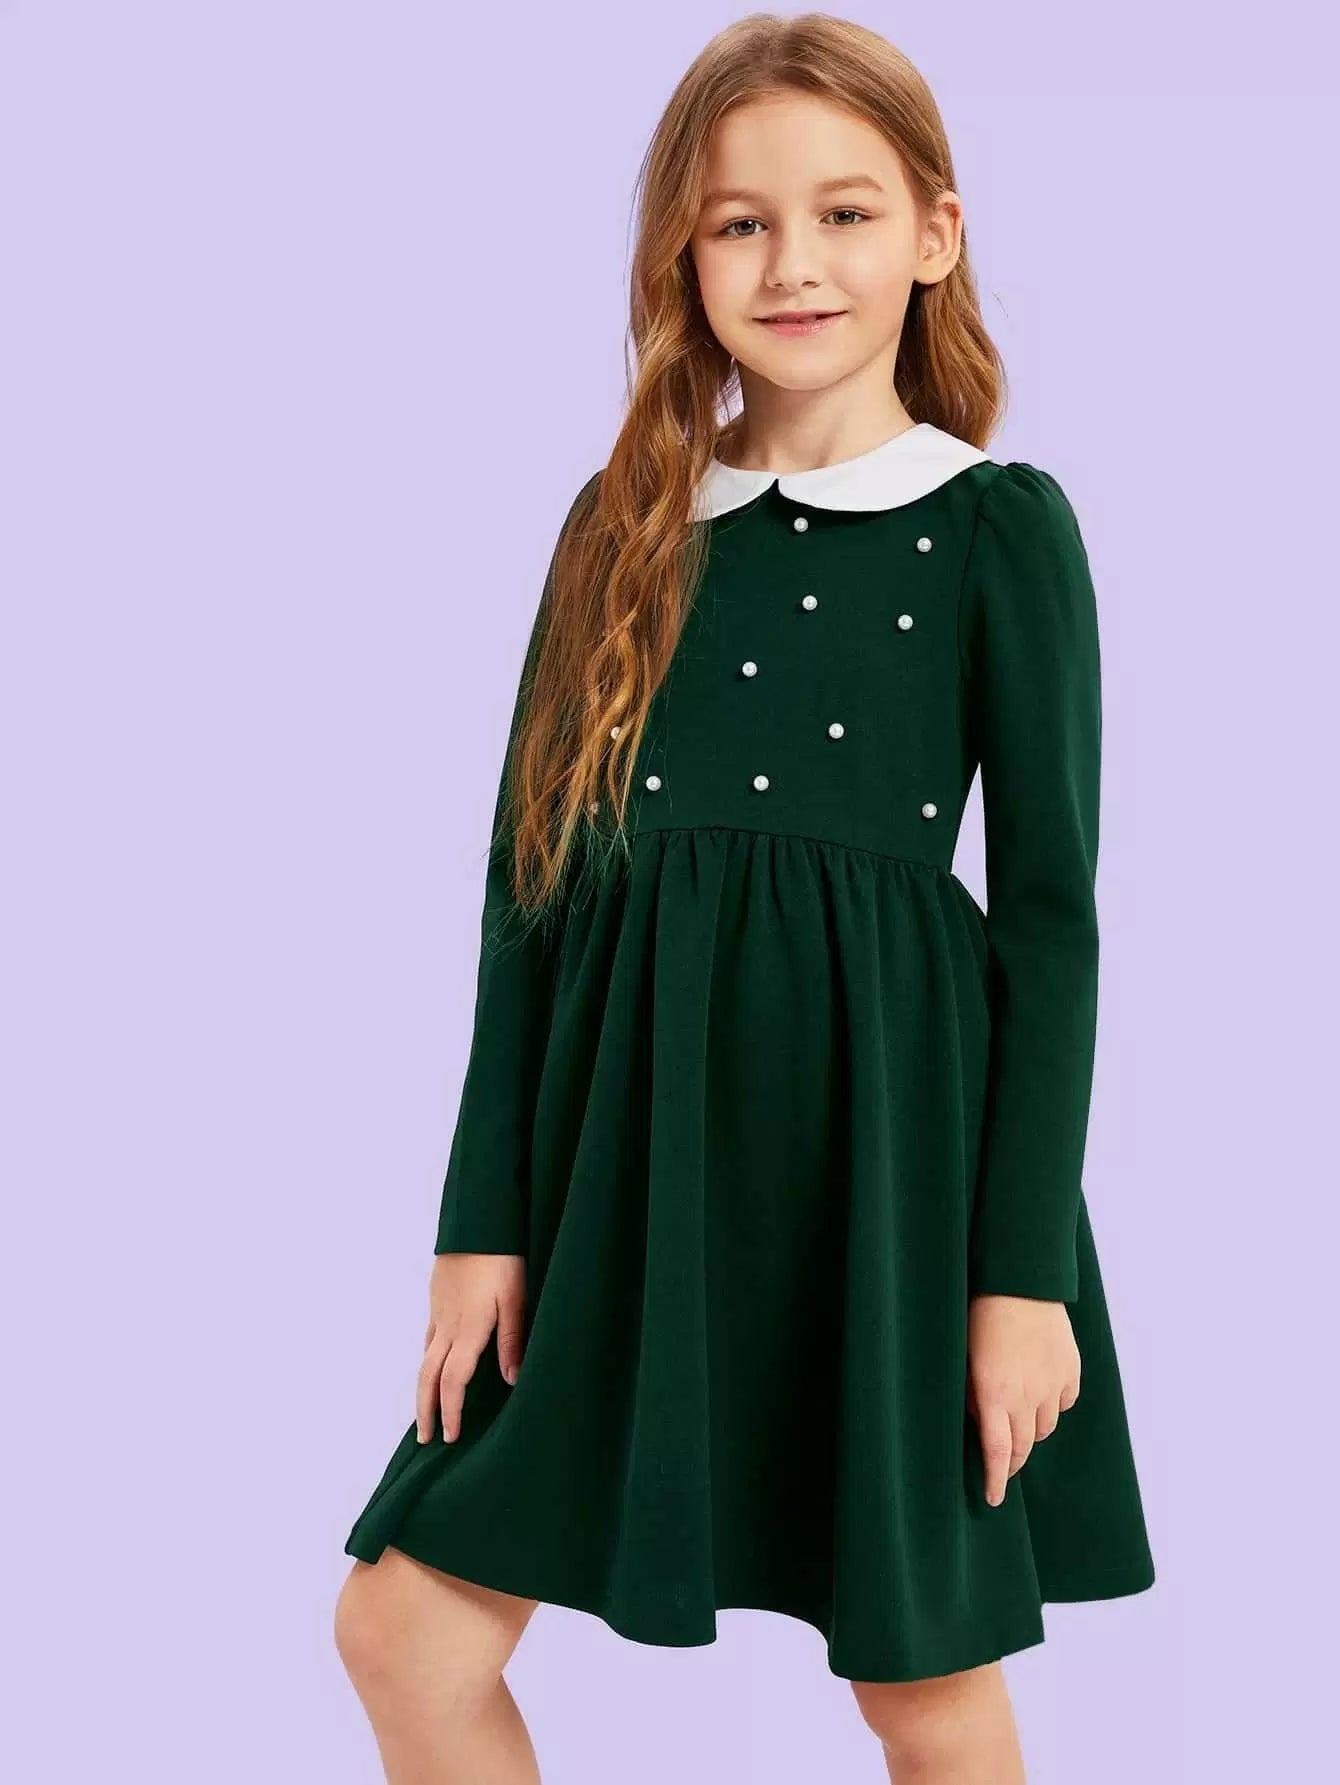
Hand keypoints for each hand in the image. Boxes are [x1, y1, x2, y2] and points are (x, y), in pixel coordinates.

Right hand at [415, 1252, 526, 1443]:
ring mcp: (438, 1311)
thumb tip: (510, 1380)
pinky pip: (428, 1336)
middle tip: (423, 1438)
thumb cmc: (502, 1258)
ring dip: (423, 1387)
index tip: (450, 1436)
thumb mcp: (516, 1298)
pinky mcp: (437, 1297)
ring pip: (424, 1357)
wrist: (476, 1220)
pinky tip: (434, 1361)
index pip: (453, 1381)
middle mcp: (447, 1325)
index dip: (450, 1411)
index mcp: (468, 1330)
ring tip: (426, 1408)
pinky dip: (427, 1358)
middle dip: (425, 1409)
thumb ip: (513, 1340)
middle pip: (427, 1376)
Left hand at [966, 1293, 1080, 1506]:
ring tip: (1018, 1415)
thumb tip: (978, 1421)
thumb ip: (971, 1395)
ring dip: (1031, 1429)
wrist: (1019, 1282)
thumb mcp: (963, 1359)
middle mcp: (1026, 1397)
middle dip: (1013, 1461)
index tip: (993, 1499)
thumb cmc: (980, 1316)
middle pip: (1024, 1447)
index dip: (996, 1480)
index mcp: (993, 1396)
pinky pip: (1064, 1402)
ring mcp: (1052, 1385)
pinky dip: (1052, 1404)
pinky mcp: (1070, 1371)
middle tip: (1003, 1464)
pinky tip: (1040, 1390)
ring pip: (1046, 1427)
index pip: (998, 1454)